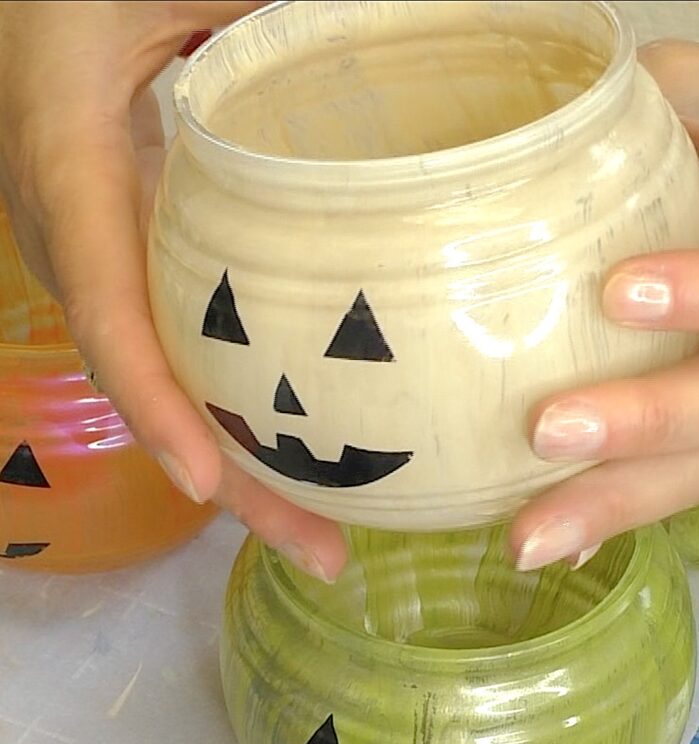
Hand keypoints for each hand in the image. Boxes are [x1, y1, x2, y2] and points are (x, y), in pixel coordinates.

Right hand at [0, 0, 347, 580]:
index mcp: (67, 149)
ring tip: (326, 528)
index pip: (104, 298)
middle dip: (228, 473)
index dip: (155, 398)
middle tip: (324, 548)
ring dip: (240, 456)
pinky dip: (234, 403)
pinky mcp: (137, 241)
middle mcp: (73, 219)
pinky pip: (176, 337)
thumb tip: (443, 29)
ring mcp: (102, 240)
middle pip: (145, 372)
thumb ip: (281, 19)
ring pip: (162, 370)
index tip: (210, 480)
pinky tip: (302, 439)